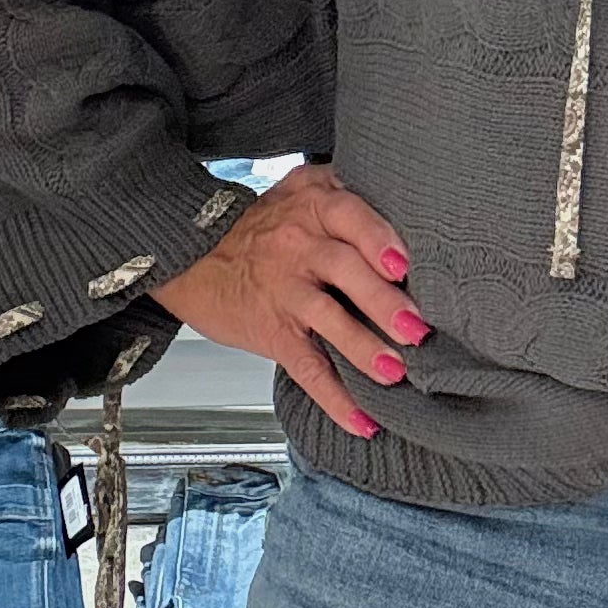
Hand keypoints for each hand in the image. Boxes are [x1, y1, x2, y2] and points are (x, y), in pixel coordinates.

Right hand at [153, 163, 427, 438]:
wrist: (190, 255)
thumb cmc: (258, 225)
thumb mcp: (298, 188)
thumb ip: (343, 186)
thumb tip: (403, 193)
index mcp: (312, 209)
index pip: (349, 217)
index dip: (377, 239)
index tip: (404, 264)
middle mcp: (299, 248)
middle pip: (344, 270)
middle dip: (383, 301)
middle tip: (416, 327)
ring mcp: (285, 292)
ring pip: (327, 318)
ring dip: (363, 347)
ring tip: (395, 371)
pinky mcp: (273, 332)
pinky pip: (306, 367)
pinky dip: (335, 398)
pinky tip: (363, 421)